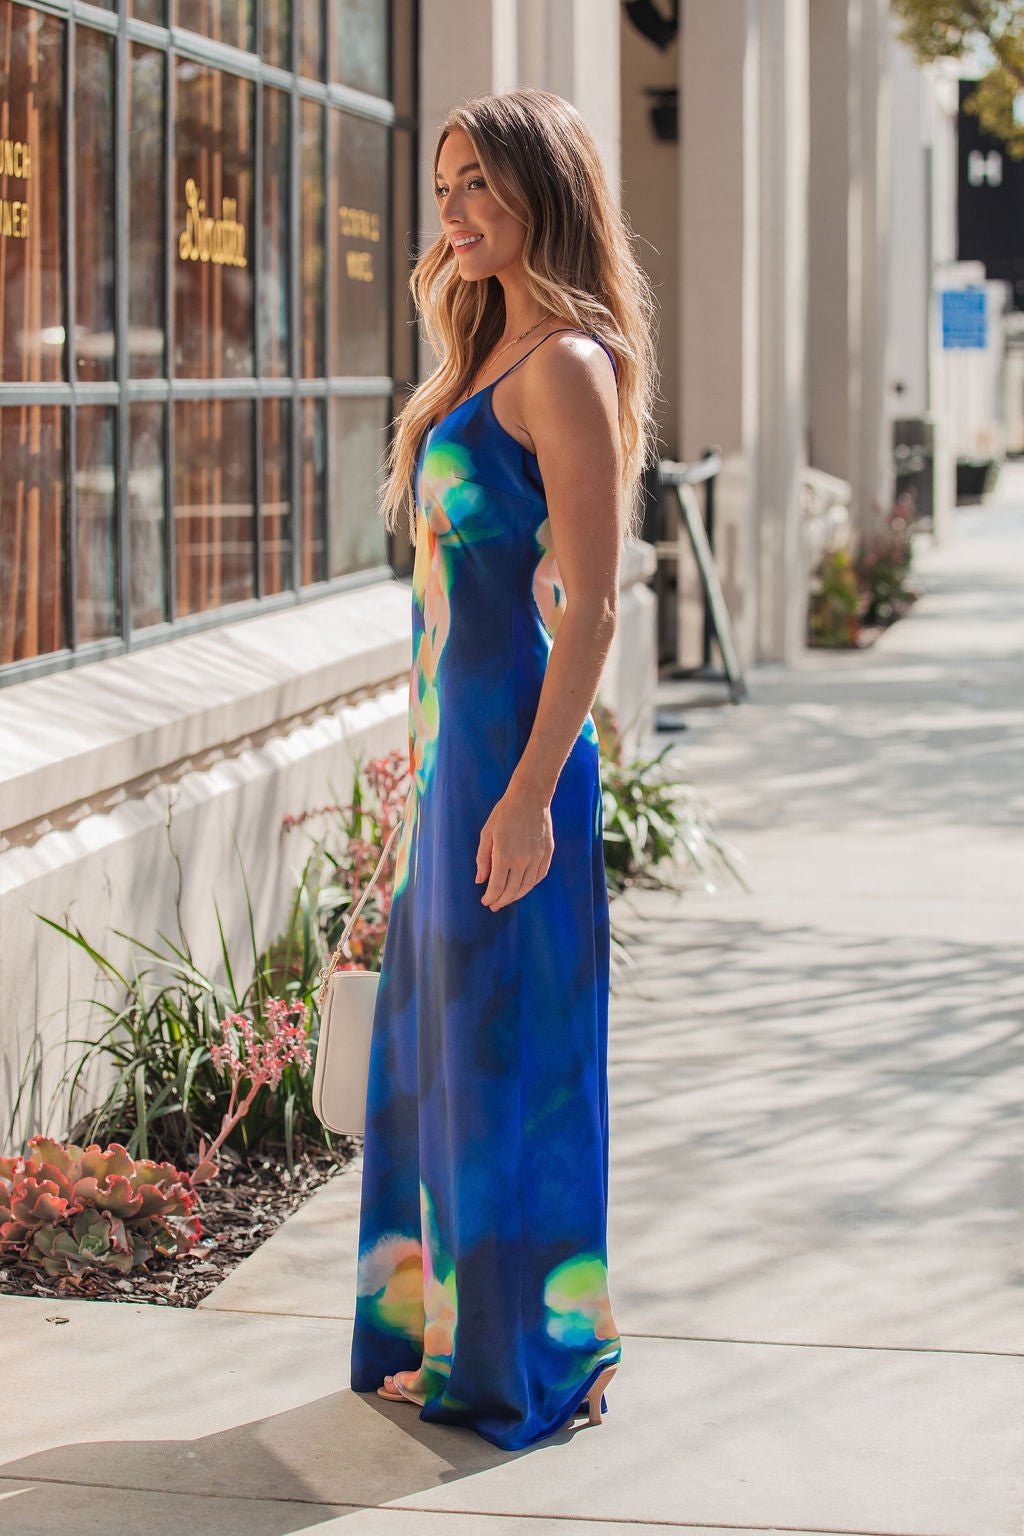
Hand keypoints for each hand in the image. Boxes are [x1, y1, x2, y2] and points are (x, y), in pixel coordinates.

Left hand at [476, 784, 553, 910]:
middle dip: (501, 901)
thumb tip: (480, 880)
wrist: (530, 798)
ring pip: (527, 887)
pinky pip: (539, 876)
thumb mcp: (487, 834)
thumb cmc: (504, 813)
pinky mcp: (547, 854)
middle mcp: (521, 860)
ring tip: (507, 898)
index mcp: (503, 856)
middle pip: (512, 891)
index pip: (496, 887)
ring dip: (516, 896)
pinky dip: (530, 885)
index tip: (485, 902)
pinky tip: (523, 887)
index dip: (490, 898)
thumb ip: (482, 859)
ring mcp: (537, 858)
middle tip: (494, 905)